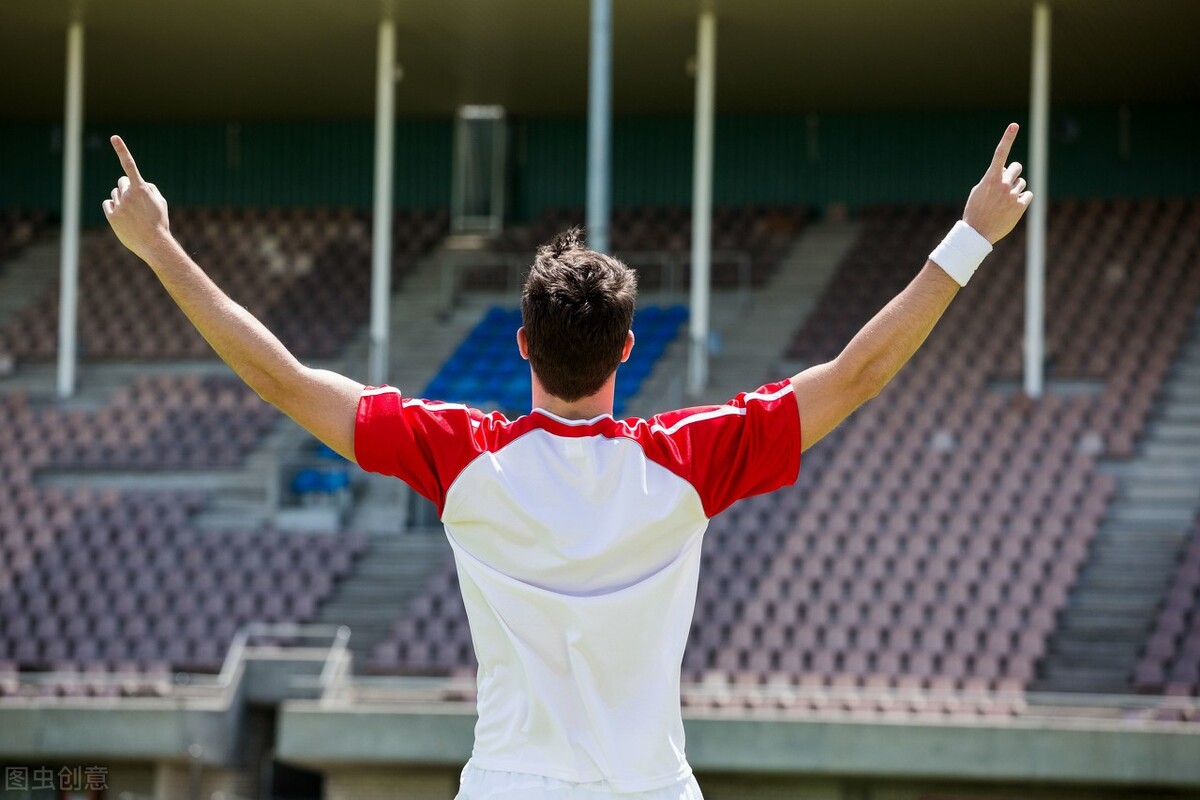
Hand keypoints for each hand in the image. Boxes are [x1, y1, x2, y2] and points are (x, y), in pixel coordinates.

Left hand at [102, 136, 171, 261]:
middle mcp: (128, 194)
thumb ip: (149, 188)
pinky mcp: (111, 216)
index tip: (114, 137)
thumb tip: (139, 183)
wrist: (154, 244)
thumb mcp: (161, 202)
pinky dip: (113, 208)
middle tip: (135, 200)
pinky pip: (108, 204)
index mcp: (141, 189)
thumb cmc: (160, 222)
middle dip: (127, 188)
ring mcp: (119, 205)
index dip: (121, 149)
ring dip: (122, 200)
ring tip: (133, 214)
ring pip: (115, 194)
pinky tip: (124, 218)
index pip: (129, 165)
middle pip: (121, 182)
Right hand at [962, 123, 1033, 244]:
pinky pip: (1027, 195)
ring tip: (1004, 202)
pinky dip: (1022, 199)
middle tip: (1005, 183)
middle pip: (1016, 168)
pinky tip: (1011, 208)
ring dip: (1015, 189)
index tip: (1014, 125)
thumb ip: (993, 177)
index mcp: (990, 178)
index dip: (1007, 138)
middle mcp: (1003, 184)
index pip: (1000, 154)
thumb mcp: (979, 190)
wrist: (977, 233)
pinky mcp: (1020, 206)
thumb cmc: (976, 210)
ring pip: (1022, 183)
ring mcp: (1012, 195)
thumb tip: (1008, 169)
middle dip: (1012, 173)